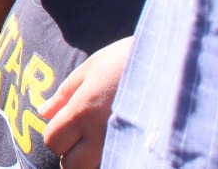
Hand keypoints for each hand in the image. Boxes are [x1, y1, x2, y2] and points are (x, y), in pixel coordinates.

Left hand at [40, 36, 131, 168]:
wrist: (174, 65)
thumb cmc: (129, 60)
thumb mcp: (92, 68)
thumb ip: (65, 93)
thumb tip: (43, 112)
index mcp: (83, 111)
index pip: (53, 141)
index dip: (55, 136)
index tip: (67, 125)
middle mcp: (101, 135)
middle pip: (72, 164)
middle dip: (71, 155)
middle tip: (82, 138)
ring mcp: (123, 146)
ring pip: (94, 168)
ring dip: (90, 160)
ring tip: (101, 140)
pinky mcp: (143, 152)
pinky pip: (117, 163)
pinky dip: (112, 158)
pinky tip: (119, 142)